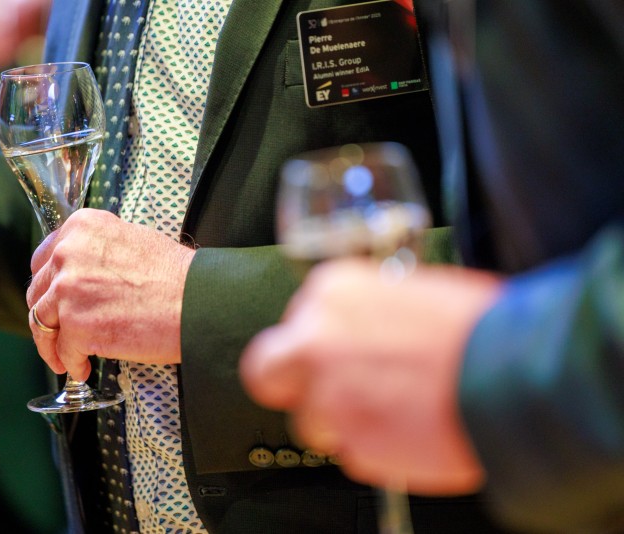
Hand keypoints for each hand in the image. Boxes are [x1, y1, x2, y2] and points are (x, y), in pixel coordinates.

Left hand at [26, 209, 195, 380]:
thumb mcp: (131, 241)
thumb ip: (96, 252)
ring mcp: (69, 290)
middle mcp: (68, 253)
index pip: (44, 259)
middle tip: (59, 333)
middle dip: (48, 316)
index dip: (49, 285)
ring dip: (53, 343)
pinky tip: (85, 367)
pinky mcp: (76, 326)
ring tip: (67, 357)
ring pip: (41, 323)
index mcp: (81, 228)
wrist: (198, 302)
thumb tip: (79, 275)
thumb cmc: (175, 277)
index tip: (55, 302)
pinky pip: (63, 350)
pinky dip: (71, 362)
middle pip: (38, 292)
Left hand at [239, 258, 501, 494]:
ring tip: (392, 413)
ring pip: (310, 420)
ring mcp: (329, 395)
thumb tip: (361, 332)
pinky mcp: (351, 443)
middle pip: (268, 370)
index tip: (341, 352)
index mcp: (332, 292)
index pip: (296, 321)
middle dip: (291, 384)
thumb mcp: (412, 292)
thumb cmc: (479, 329)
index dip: (319, 343)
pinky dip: (376, 448)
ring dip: (343, 422)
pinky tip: (410, 429)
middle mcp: (316, 340)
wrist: (513, 375)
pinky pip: (351, 451)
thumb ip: (366, 313)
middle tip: (326, 391)